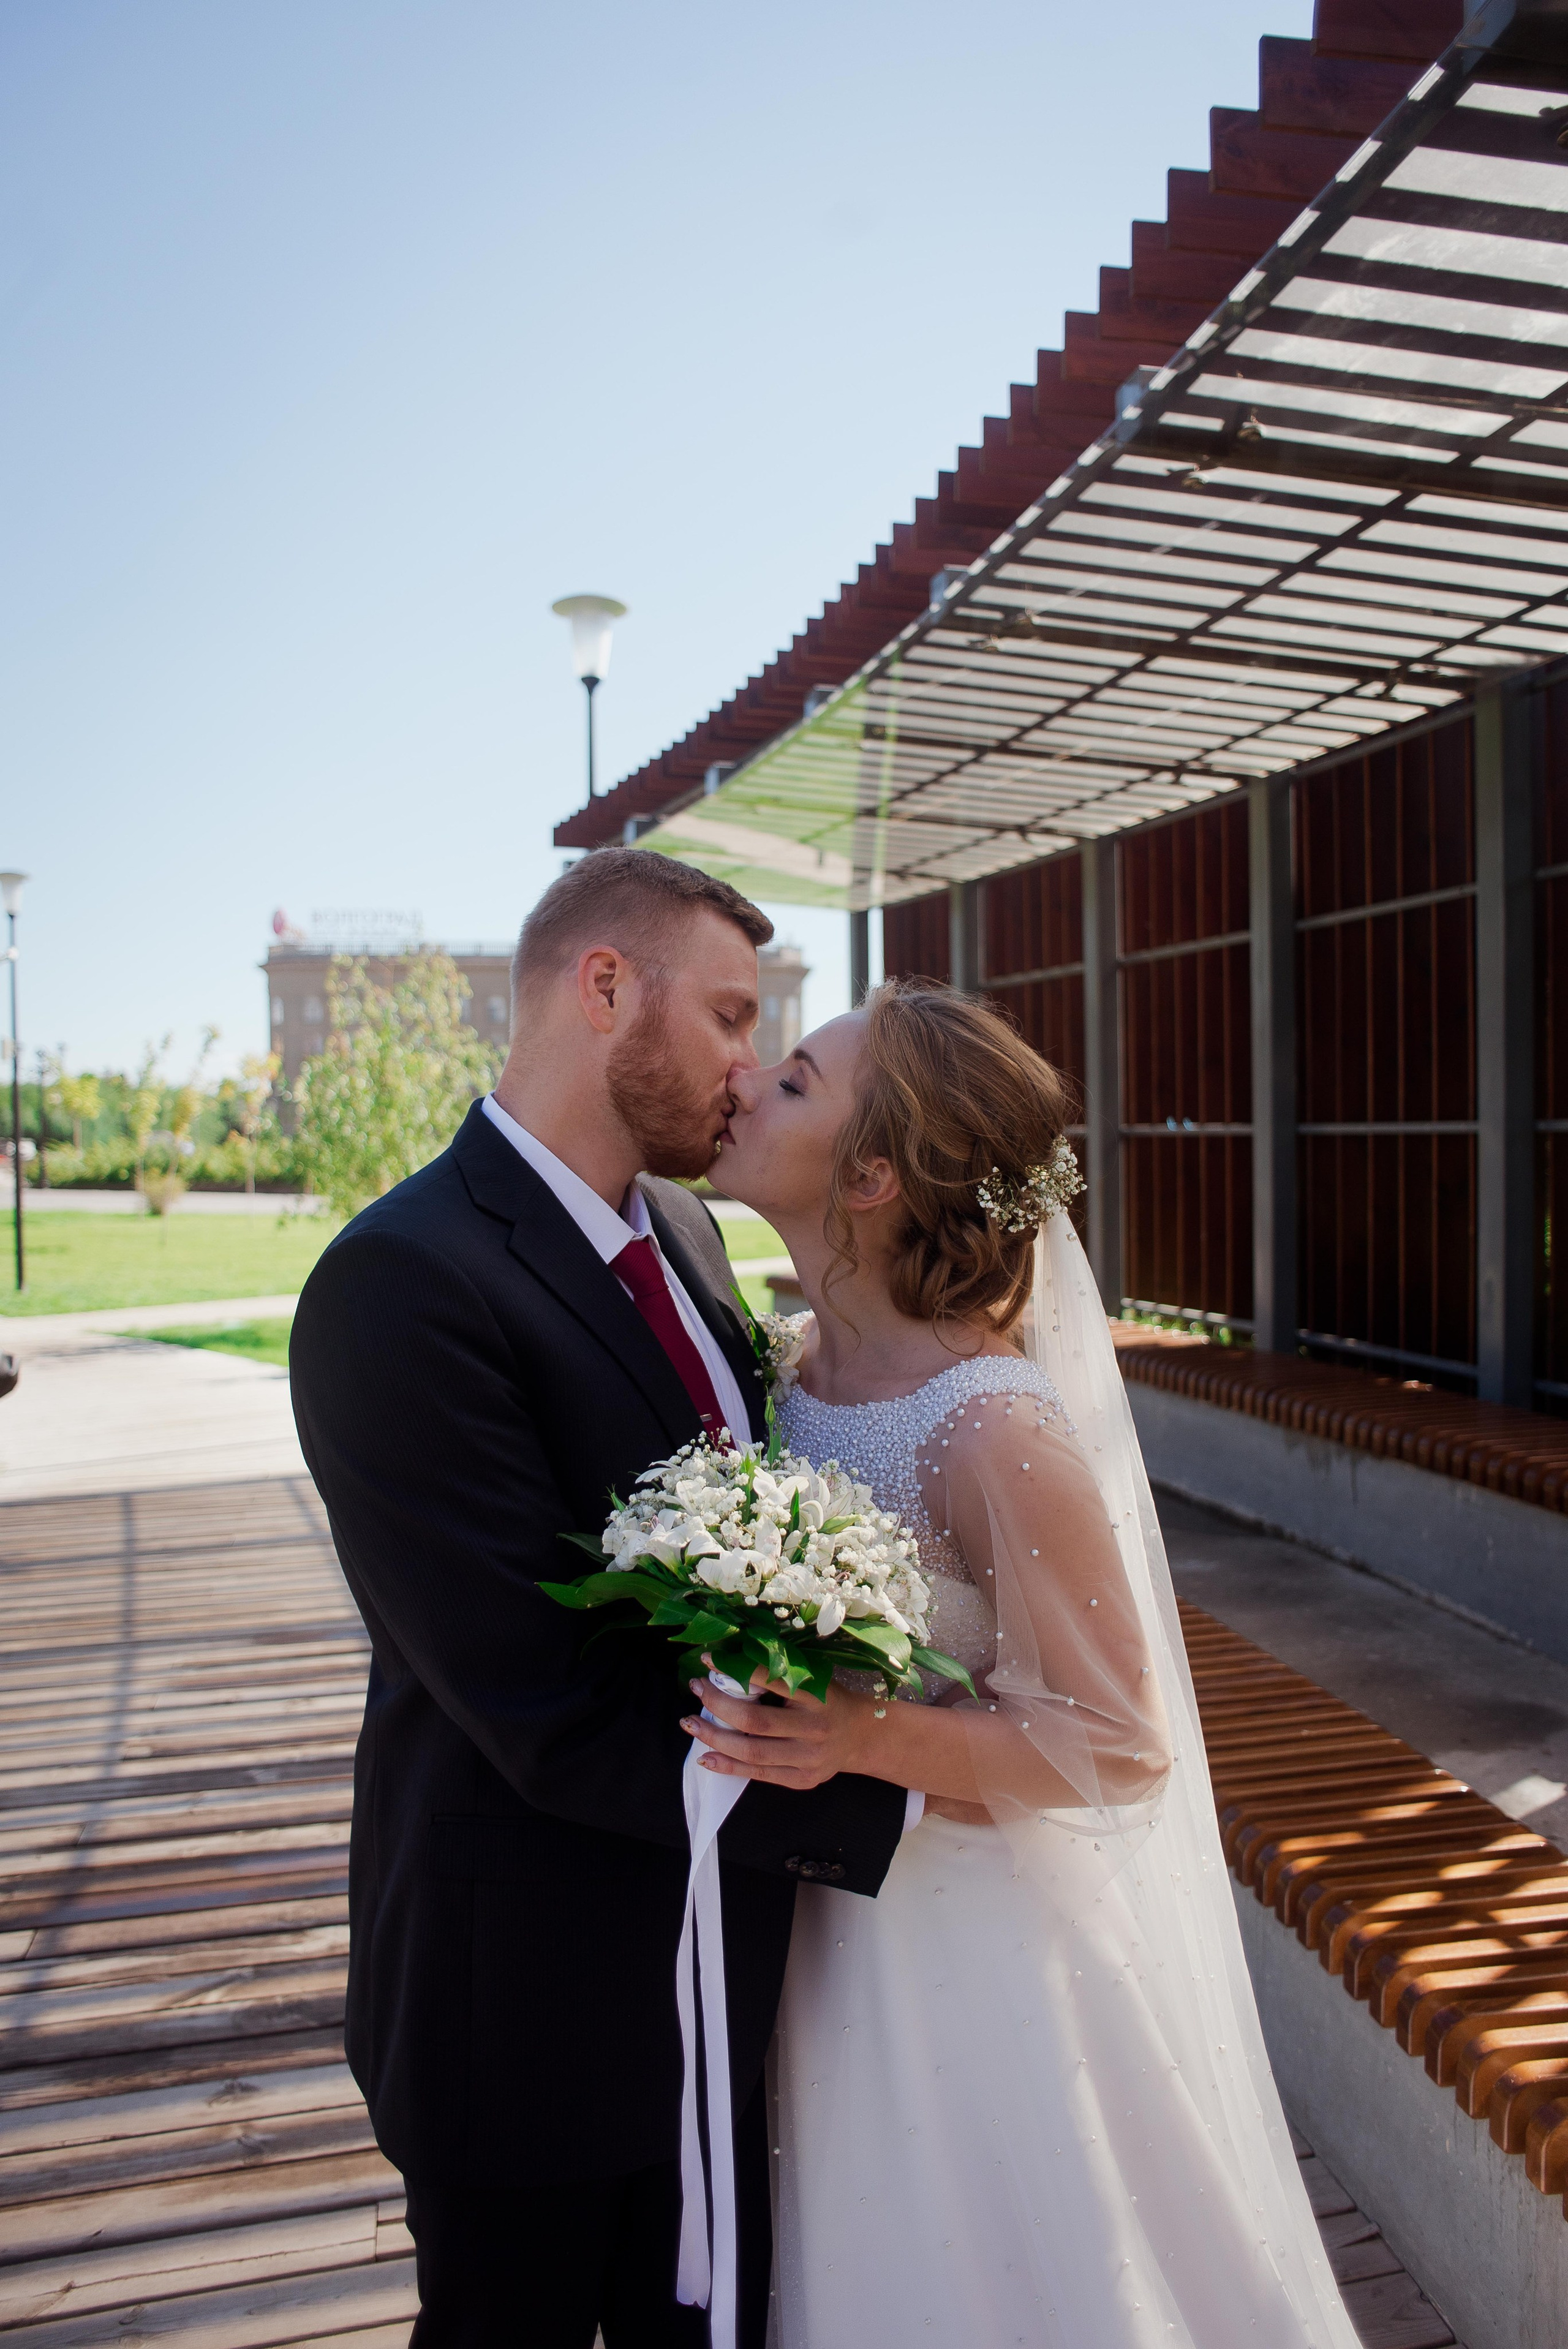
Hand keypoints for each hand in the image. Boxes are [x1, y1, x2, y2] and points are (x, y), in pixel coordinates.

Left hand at [681, 1663, 872, 1790]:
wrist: (860, 1736)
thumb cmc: (829, 1700)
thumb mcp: (813, 1680)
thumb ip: (781, 1675)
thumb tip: (729, 1664)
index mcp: (817, 1697)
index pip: (771, 1681)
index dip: (736, 1670)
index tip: (708, 1659)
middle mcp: (813, 1730)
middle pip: (755, 1721)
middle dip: (717, 1705)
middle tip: (696, 1689)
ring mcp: (808, 1759)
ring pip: (752, 1752)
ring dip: (714, 1738)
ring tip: (690, 1723)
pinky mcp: (801, 1780)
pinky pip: (758, 1775)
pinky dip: (728, 1767)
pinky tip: (706, 1756)